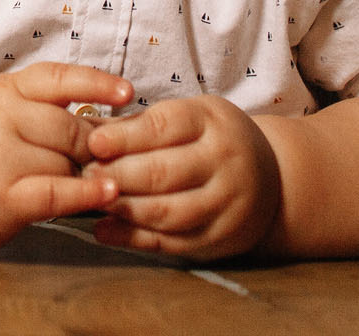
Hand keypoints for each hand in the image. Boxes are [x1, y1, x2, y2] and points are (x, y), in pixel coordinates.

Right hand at [0, 64, 129, 248]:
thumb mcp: (4, 105)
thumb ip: (47, 106)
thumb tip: (113, 122)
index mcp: (4, 89)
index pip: (57, 79)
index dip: (97, 85)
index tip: (128, 94)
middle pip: (70, 129)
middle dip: (93, 145)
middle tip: (101, 157)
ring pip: (66, 163)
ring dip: (84, 174)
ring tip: (88, 179)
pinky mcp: (3, 199)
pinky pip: (56, 193)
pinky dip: (85, 193)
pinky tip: (106, 192)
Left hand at [82, 95, 282, 259]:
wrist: (275, 179)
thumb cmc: (214, 139)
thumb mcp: (190, 116)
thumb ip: (141, 124)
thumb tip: (84, 129)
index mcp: (213, 123)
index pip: (165, 127)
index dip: (125, 136)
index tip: (93, 142)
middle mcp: (225, 164)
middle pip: (162, 173)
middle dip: (116, 174)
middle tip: (84, 173)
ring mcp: (226, 206)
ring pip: (165, 212)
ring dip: (122, 208)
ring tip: (91, 199)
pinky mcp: (218, 241)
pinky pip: (171, 242)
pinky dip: (133, 239)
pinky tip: (104, 231)